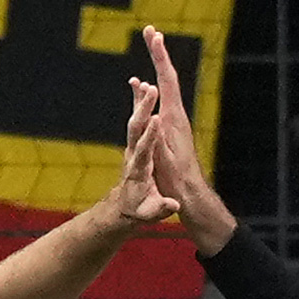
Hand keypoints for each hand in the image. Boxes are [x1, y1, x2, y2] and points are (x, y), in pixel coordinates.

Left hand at [107, 79, 179, 227]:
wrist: (124, 207)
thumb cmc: (139, 210)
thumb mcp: (150, 214)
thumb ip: (161, 208)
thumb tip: (174, 205)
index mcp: (139, 170)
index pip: (144, 149)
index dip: (150, 135)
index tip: (156, 119)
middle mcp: (133, 155)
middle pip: (136, 128)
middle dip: (143, 109)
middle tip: (151, 89)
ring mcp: (132, 148)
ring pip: (135, 121)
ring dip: (141, 103)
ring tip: (149, 84)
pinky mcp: (135, 145)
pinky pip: (137, 122)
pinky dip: (139, 106)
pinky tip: (143, 89)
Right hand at [142, 25, 235, 253]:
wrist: (190, 195)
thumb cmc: (176, 181)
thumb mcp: (164, 160)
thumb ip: (157, 139)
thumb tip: (152, 119)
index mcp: (174, 118)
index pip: (167, 80)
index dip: (160, 57)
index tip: (154, 36)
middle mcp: (176, 115)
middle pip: (168, 76)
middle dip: (159, 53)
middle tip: (151, 30)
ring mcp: (174, 121)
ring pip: (165, 86)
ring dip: (157, 65)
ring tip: (151, 45)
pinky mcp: (170, 129)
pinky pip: (160, 100)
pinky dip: (151, 86)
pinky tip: (141, 84)